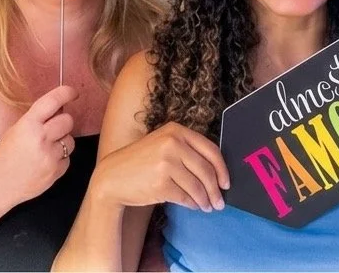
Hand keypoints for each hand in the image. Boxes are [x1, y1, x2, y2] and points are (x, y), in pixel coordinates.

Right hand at [0, 84, 77, 205]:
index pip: (53, 101)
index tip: (73, 93)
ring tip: (44, 150)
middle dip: (62, 123)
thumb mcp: (15, 130)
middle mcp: (41, 139)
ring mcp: (50, 157)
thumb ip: (37, 120)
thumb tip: (59, 109)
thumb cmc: (4, 156)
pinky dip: (59, 159)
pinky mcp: (56, 173)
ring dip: (62, 142)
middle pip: (68, 121)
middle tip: (52, 129)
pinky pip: (67, 159)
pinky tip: (44, 163)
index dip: (66, 93)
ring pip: (70, 141)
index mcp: (28, 125)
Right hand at [94, 122, 228, 212]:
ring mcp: (166, 163)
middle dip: (216, 190)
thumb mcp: (162, 145)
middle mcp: (172, 143)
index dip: (222, 169)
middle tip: (220, 202)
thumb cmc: (140, 163)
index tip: (226, 182)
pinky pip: (185, 197)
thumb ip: (186, 150)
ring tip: (208, 206)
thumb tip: (216, 172)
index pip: (210, 150)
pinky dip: (193, 204)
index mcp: (175, 131)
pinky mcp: (161, 183)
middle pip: (206, 170)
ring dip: (205, 199)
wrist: (112, 177)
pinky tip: (194, 206)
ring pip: (197, 186)